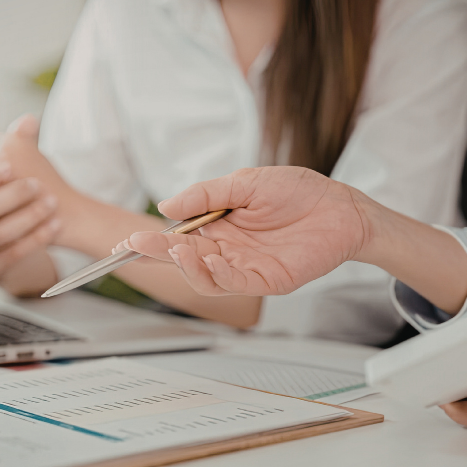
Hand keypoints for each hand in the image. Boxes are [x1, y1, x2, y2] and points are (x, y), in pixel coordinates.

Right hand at [0, 115, 77, 280]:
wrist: (13, 242)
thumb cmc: (8, 202)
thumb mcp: (9, 175)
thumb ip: (16, 146)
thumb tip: (28, 120)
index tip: (8, 166)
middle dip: (7, 197)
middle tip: (35, 185)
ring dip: (26, 217)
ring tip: (51, 203)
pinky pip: (13, 255)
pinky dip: (35, 238)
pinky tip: (54, 225)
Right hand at [115, 166, 370, 295]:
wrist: (339, 206)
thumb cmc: (296, 191)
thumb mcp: (244, 182)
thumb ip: (205, 195)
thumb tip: (165, 206)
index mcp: (217, 227)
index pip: (176, 238)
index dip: (152, 243)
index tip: (127, 241)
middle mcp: (226, 250)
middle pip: (183, 259)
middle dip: (159, 254)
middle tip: (138, 245)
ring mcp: (244, 267)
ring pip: (204, 277)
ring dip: (186, 266)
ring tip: (178, 249)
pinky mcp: (265, 280)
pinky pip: (234, 284)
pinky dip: (218, 275)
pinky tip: (211, 259)